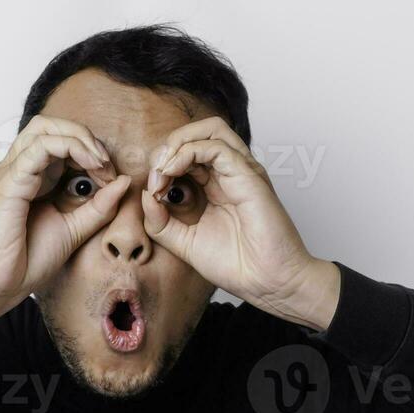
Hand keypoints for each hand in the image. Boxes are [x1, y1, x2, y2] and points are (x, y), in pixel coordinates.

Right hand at [0, 117, 131, 336]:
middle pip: (49, 125)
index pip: (58, 141)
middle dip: (84, 136)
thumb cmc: (24, 263)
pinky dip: (70, 148)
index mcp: (30, 178)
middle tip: (107, 164)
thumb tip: (124, 181)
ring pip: (44, 128)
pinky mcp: (9, 181)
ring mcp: (10, 172)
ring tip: (100, 163)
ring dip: (80, 139)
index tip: (111, 178)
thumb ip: (98, 207)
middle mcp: (17, 169)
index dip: (90, 151)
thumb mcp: (74, 230)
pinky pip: (40, 147)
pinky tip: (90, 166)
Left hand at [140, 118, 338, 328]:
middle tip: (156, 173)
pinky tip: (173, 173)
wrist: (268, 283)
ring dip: (178, 143)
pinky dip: (188, 152)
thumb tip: (145, 194)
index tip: (152, 192)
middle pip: (199, 133)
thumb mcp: (184, 243)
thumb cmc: (237, 265)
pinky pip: (216, 147)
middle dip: (169, 146)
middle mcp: (231, 173)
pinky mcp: (249, 175)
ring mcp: (241, 172)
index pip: (188, 153)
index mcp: (217, 186)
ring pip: (210, 130)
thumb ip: (161, 221)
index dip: (163, 163)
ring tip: (163, 169)